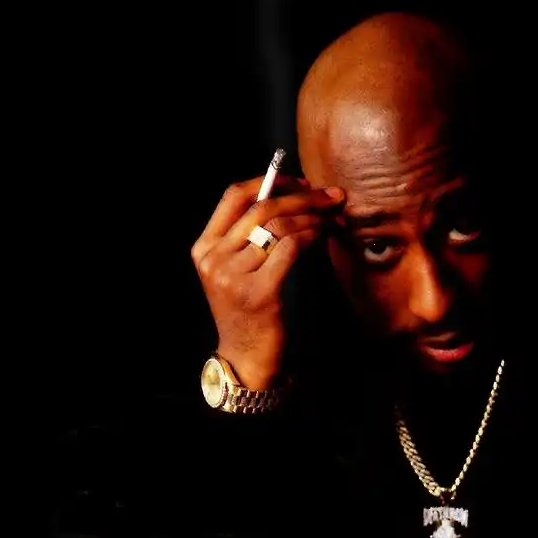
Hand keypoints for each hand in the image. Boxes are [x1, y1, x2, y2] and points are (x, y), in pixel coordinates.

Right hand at [191, 175, 344, 388]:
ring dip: (314, 216)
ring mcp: (233, 276)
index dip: (269, 181)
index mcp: (204, 247)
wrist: (246, 356)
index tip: (300, 181)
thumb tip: (293, 193)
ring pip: (279, 226)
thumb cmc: (248, 309)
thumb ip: (251, 235)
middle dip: (302, 196)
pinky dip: (313, 235)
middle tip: (331, 196)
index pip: (233, 196)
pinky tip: (325, 235)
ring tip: (333, 218)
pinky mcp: (258, 292)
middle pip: (261, 208)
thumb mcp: (237, 269)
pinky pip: (291, 248)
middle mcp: (213, 259)